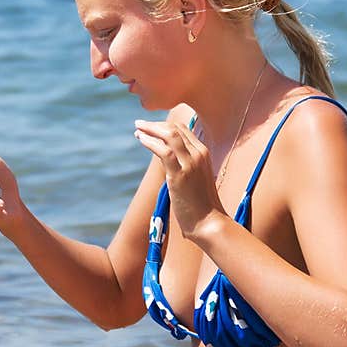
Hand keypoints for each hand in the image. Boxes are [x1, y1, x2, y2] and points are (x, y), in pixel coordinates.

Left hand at [133, 119, 225, 240]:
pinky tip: (140, 139)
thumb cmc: (201, 205)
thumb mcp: (195, 179)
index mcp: (204, 153)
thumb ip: (184, 166)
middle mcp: (199, 154)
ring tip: (137, 129)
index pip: (183, 130)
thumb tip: (168, 161)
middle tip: (139, 125)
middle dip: (155, 124)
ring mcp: (191, 163)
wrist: (209, 222)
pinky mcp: (180, 175)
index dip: (164, 126)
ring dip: (150, 129)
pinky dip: (150, 141)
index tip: (150, 128)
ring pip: (169, 135)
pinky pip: (163, 151)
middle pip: (175, 129)